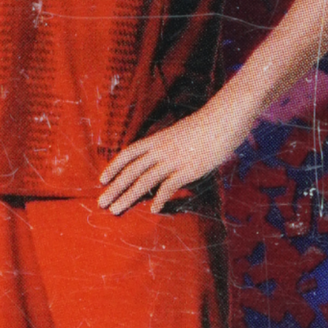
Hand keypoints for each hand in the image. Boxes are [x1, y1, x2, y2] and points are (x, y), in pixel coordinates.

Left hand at [98, 96, 254, 214]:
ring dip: (128, 196)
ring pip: (143, 179)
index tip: (101, 180)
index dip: (113, 167)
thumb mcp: (181, 133)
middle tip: (101, 203)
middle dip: (114, 188)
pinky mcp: (189, 168)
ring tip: (115, 209)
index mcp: (157, 139)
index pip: (128, 153)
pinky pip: (169, 186)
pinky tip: (153, 210)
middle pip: (131, 170)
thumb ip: (169, 146)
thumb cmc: (206, 126)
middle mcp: (161, 149)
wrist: (225, 117)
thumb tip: (162, 158)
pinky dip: (159, 199)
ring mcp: (174, 159)